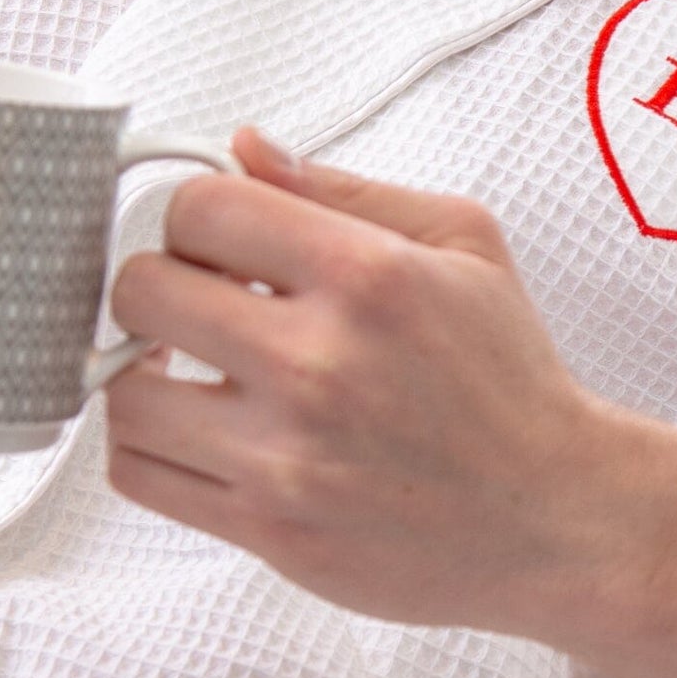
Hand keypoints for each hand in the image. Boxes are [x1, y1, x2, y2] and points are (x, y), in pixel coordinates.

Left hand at [107, 129, 676, 677]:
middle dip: (161, 284)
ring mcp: (286, 457)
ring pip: (123, 394)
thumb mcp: (462, 244)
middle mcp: (317, 365)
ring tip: (187, 371)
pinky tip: (194, 430)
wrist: (552, 514)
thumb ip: (345, 189)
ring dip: (141, 372)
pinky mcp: (269, 529)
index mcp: (366, 276)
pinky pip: (140, 478)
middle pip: (141, 292)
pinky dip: (148, 446)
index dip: (198, 216)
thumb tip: (246, 148)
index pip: (200, 209)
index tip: (220, 243)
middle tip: (196, 302)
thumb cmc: (509, 376)